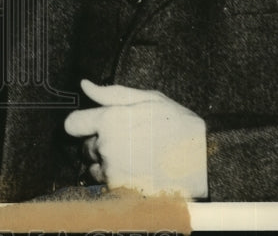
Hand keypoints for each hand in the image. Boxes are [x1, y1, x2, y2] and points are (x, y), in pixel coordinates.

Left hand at [64, 80, 207, 197]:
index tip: (91, 125)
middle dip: (100, 144)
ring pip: (95, 167)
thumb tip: (86, 85)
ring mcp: (114, 171)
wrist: (205, 161)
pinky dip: (118, 180)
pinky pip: (108, 185)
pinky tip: (139, 171)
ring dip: (107, 163)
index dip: (81, 123)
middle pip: (85, 147)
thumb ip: (112, 94)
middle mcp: (107, 146)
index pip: (72, 124)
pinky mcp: (123, 191)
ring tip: (135, 157)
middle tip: (127, 141)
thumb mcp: (148, 99)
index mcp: (110, 120)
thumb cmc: (179, 126)